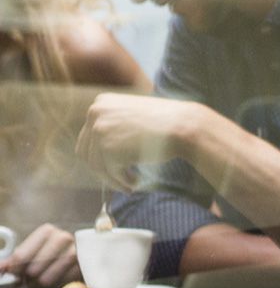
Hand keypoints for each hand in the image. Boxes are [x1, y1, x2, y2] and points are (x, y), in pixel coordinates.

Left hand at [2, 224, 78, 287]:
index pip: (20, 256)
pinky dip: (54, 285)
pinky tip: (54, 280)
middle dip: (27, 277)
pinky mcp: (85, 267)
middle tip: (27, 278)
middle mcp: (63, 238)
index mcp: (47, 231)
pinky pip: (61, 284)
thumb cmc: (52, 251)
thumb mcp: (32, 250)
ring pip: (46, 279)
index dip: (14, 268)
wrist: (81, 252)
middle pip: (33, 269)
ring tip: (38, 281)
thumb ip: (13, 259)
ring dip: (39, 284)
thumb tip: (0, 268)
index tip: (13, 273)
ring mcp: (76, 252)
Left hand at [75, 93, 210, 190]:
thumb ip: (116, 124)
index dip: (98, 154)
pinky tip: (134, 183)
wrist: (185, 125)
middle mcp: (95, 113)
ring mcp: (99, 131)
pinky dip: (121, 182)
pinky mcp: (108, 150)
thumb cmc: (168, 122)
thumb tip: (102, 149)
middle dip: (103, 168)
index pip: (88, 135)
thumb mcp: (134, 115)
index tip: (111, 166)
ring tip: (130, 184)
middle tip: (119, 178)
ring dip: (112, 178)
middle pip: (86, 151)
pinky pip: (110, 173)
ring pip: (97, 165)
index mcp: (101, 102)